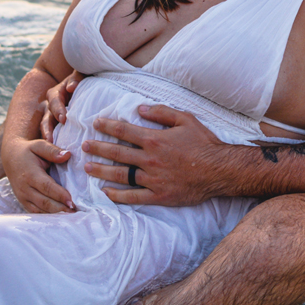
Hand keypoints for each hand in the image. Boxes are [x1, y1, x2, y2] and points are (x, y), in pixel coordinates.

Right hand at [1, 134, 74, 213]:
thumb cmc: (28, 151)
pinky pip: (36, 212)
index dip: (59, 195)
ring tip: (71, 215)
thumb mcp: (39, 145)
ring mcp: (23, 197)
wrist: (11, 157)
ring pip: (40, 210)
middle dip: (60, 208)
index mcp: (30, 174)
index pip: (46, 187)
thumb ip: (53, 151)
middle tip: (75, 211)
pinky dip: (48, 216)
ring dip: (55, 214)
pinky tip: (60, 216)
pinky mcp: (23, 202)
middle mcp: (25, 188)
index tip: (72, 201)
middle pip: (44, 202)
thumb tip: (67, 155)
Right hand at [41, 71, 82, 141]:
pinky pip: (53, 134)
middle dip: (49, 128)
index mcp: (56, 93)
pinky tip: (55, 153)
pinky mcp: (57, 126)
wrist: (81, 87)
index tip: (63, 118)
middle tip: (52, 138)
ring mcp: (52, 117)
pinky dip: (54, 142)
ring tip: (49, 147)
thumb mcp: (80, 75)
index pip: (54, 100)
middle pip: (47, 117)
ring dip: (47, 136)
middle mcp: (51, 106)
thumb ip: (76, 78)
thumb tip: (71, 87)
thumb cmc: (82, 81)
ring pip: (46, 127)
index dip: (57, 109)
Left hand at [83, 105, 226, 205]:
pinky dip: (117, 196)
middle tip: (84, 146)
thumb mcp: (186, 119)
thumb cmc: (204, 143)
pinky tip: (105, 193)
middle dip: (98, 148)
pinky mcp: (158, 196)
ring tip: (87, 168)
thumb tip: (140, 108)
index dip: (107, 126)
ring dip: (101, 171)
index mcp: (154, 139)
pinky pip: (133, 197)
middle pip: (117, 153)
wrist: (220, 170)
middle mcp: (150, 159)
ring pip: (121, 175)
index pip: (124, 131)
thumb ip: (162, 112)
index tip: (95, 123)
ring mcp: (153, 179)